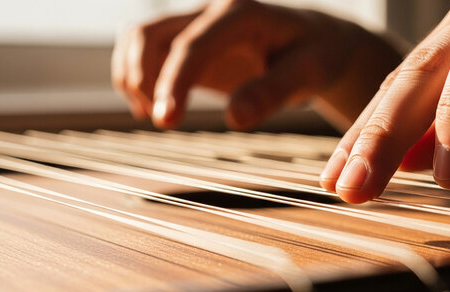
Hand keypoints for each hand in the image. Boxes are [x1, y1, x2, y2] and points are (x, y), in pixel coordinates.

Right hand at [111, 0, 401, 129]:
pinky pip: (146, 51)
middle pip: (148, 34)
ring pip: (138, 39)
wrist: (317, 44)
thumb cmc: (316, 56)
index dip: (173, 82)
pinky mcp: (191, 44)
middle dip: (144, 78)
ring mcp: (197, 26)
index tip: (165, 120)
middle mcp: (210, 11)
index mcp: (240, 12)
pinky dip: (136, 77)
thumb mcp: (307, 74)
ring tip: (156, 115)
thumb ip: (272, 92)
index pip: (192, 45)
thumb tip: (234, 118)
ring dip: (132, 76)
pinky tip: (154, 108)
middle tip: (164, 121)